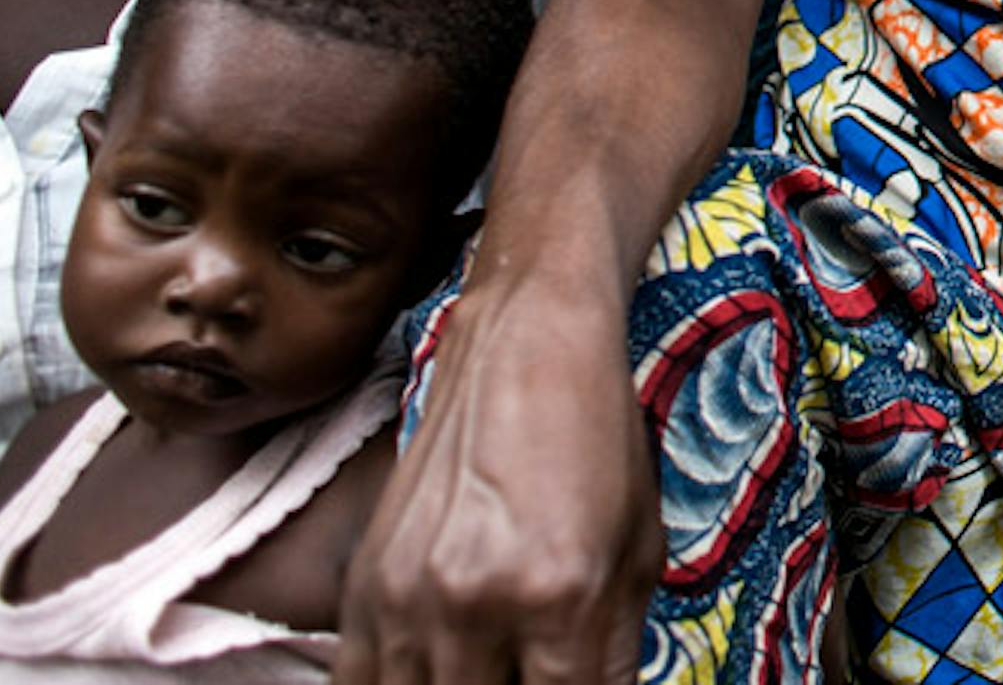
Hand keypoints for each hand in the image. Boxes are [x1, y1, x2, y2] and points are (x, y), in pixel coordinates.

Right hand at [335, 285, 658, 684]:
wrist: (524, 349)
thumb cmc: (598, 445)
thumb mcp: (639, 553)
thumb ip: (615, 655)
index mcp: (558, 596)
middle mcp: (474, 604)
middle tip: (533, 674)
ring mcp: (406, 598)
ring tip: (492, 668)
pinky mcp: (363, 587)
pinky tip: (440, 674)